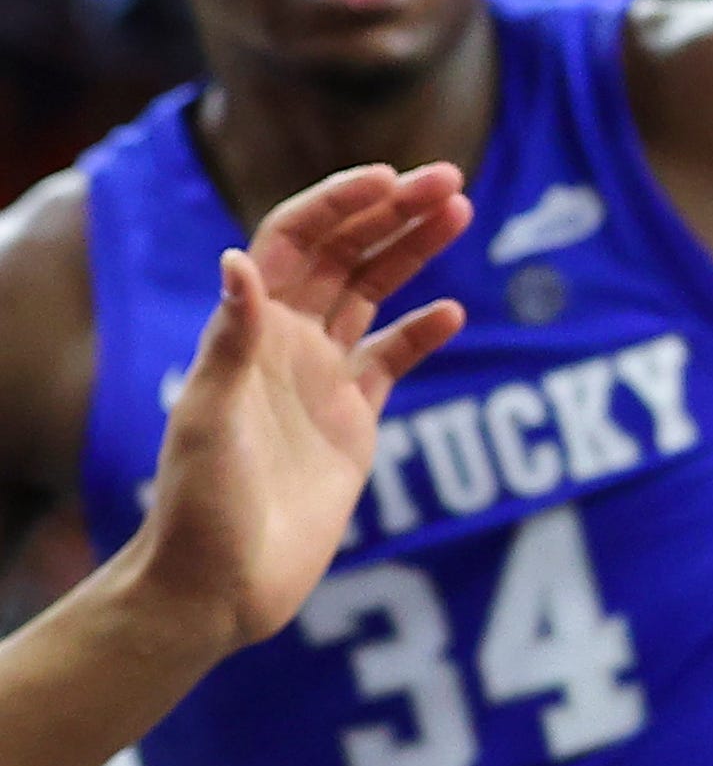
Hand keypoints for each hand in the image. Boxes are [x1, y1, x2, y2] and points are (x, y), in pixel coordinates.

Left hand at [133, 163, 469, 648]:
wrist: (218, 586)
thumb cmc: (199, 507)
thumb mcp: (209, 420)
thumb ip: (231, 342)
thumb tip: (239, 260)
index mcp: (248, 333)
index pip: (295, 242)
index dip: (339, 204)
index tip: (391, 180)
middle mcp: (284, 344)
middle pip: (343, 254)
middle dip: (393, 211)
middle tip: (449, 179)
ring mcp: (320, 379)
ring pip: (372, 293)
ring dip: (412, 250)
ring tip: (460, 211)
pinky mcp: (352, 422)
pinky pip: (392, 360)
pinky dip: (422, 332)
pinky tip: (453, 313)